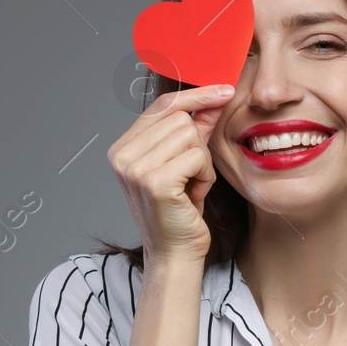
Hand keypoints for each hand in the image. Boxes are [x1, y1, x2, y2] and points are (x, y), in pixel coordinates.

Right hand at [107, 83, 234, 261]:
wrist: (175, 255)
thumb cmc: (180, 212)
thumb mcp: (186, 165)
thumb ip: (195, 130)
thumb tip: (214, 97)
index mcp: (122, 149)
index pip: (162, 106)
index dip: (196, 96)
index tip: (224, 90)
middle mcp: (122, 155)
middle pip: (180, 118)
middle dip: (198, 145)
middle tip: (193, 177)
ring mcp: (135, 168)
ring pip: (190, 135)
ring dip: (202, 162)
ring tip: (191, 187)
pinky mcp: (155, 181)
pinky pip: (197, 156)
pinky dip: (205, 176)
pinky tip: (194, 195)